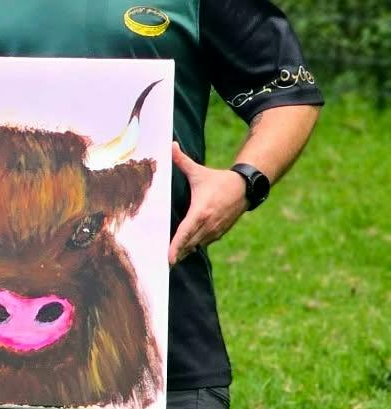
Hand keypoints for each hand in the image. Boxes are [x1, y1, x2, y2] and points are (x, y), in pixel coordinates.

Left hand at [168, 141, 249, 263]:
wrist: (245, 188)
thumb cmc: (218, 180)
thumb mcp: (198, 171)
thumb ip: (181, 160)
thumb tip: (169, 144)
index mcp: (201, 211)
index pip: (185, 232)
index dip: (176, 246)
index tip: (168, 258)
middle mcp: (208, 224)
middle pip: (189, 243)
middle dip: (176, 253)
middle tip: (162, 264)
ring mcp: (215, 230)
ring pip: (196, 245)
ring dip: (184, 252)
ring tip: (170, 260)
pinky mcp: (220, 233)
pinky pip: (204, 243)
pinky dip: (194, 247)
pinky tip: (183, 253)